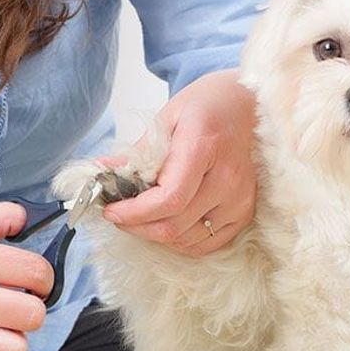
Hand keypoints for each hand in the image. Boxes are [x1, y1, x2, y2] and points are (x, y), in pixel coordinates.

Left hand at [102, 69, 257, 256]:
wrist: (247, 106)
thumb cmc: (205, 108)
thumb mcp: (166, 118)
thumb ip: (136, 152)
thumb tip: (101, 174)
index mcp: (205, 146)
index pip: (169, 199)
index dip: (134, 213)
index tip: (111, 209)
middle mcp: (228, 178)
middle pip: (175, 224)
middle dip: (137, 226)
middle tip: (118, 214)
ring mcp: (240, 199)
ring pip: (187, 240)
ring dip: (156, 234)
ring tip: (141, 216)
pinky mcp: (245, 213)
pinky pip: (206, 244)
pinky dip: (180, 241)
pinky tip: (167, 221)